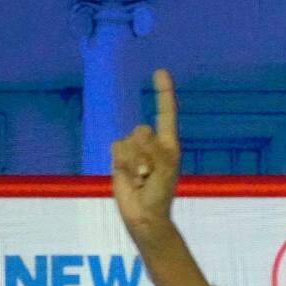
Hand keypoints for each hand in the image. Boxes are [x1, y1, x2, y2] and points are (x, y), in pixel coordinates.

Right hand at [110, 68, 181, 245]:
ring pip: (127, 141)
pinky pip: (117, 149)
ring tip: (141, 178)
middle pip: (142, 130)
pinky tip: (130, 178)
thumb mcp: (164, 169)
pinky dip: (122, 164)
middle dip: (144, 152)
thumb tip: (140, 133)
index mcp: (169, 143)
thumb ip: (153, 149)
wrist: (144, 214)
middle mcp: (152, 142)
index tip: (159, 71)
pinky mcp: (119, 157)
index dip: (163, 92)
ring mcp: (134, 149)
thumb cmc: (160, 193)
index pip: (166, 112)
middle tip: (149, 174)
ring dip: (133, 162)